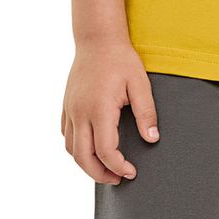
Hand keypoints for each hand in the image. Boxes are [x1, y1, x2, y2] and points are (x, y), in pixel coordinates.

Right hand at [60, 40, 159, 183]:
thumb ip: (146, 113)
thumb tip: (152, 139)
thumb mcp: (140, 84)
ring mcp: (70, 109)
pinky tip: (91, 148)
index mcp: (99, 108)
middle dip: (100, 174)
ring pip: (71, 149)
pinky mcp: (66, 106)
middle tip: (117, 179)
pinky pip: (66, 135)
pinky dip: (77, 148)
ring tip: (105, 168)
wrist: (97, 39)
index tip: (131, 172)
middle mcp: (80, 112)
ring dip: (86, 164)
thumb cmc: (121, 60)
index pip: (105, 151)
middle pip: (83, 157)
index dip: (118, 167)